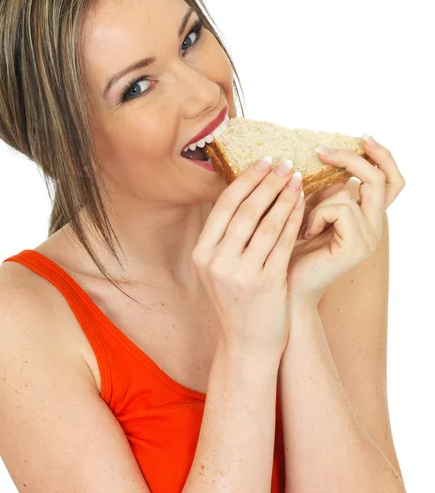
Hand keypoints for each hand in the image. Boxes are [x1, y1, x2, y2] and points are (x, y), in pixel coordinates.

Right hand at [192, 158, 304, 360]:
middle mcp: (217, 262)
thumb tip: (245, 190)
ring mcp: (241, 274)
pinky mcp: (266, 284)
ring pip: (267, 223)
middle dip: (268, 182)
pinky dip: (294, 219)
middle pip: (245, 210)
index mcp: (202, 253)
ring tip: (298, 179)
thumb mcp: (218, 268)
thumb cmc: (237, 301)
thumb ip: (225, 235)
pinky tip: (304, 204)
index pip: (224, 206)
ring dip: (285, 196)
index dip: (246, 180)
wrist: (247, 344)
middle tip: (285, 163)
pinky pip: (283, 243)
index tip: (264, 162)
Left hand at [285, 136, 405, 311]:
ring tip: (301, 218)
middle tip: (322, 151)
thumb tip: (323, 155)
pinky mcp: (357, 247)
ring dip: (318, 199)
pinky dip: (316, 214)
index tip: (363, 137)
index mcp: (367, 215)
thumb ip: (323, 189)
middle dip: (353, 158)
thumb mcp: (309, 210)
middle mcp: (374, 225)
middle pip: (381, 178)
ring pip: (352, 192)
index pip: (391, 179)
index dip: (382, 156)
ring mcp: (369, 238)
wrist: (286, 286)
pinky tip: (305, 232)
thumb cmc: (292, 248)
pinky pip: (339, 209)